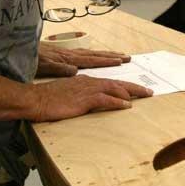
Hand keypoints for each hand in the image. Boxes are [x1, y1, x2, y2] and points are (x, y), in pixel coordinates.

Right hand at [31, 75, 152, 121]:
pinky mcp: (84, 99)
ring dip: (131, 92)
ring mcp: (87, 89)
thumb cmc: (48, 99)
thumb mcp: (66, 94)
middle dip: (134, 87)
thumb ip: (79, 95)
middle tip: (148, 92)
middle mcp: (88, 82)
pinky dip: (118, 101)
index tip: (134, 89)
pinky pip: (106, 99)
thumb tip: (88, 100)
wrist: (35, 99)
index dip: (123, 85)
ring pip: (115, 88)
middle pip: (116, 82)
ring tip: (144, 96)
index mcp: (84, 80)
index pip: (108, 82)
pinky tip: (127, 105)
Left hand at [37, 43, 130, 76]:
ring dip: (106, 55)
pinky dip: (95, 55)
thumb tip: (75, 70)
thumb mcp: (44, 66)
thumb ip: (59, 68)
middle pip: (96, 55)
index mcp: (70, 58)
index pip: (92, 60)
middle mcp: (72, 54)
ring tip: (118, 56)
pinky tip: (96, 57)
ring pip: (92, 54)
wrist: (21, 52)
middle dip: (112, 56)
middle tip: (127, 57)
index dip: (107, 61)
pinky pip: (85, 54)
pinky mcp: (65, 55)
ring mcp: (69, 54)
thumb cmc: (32, 61)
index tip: (121, 61)